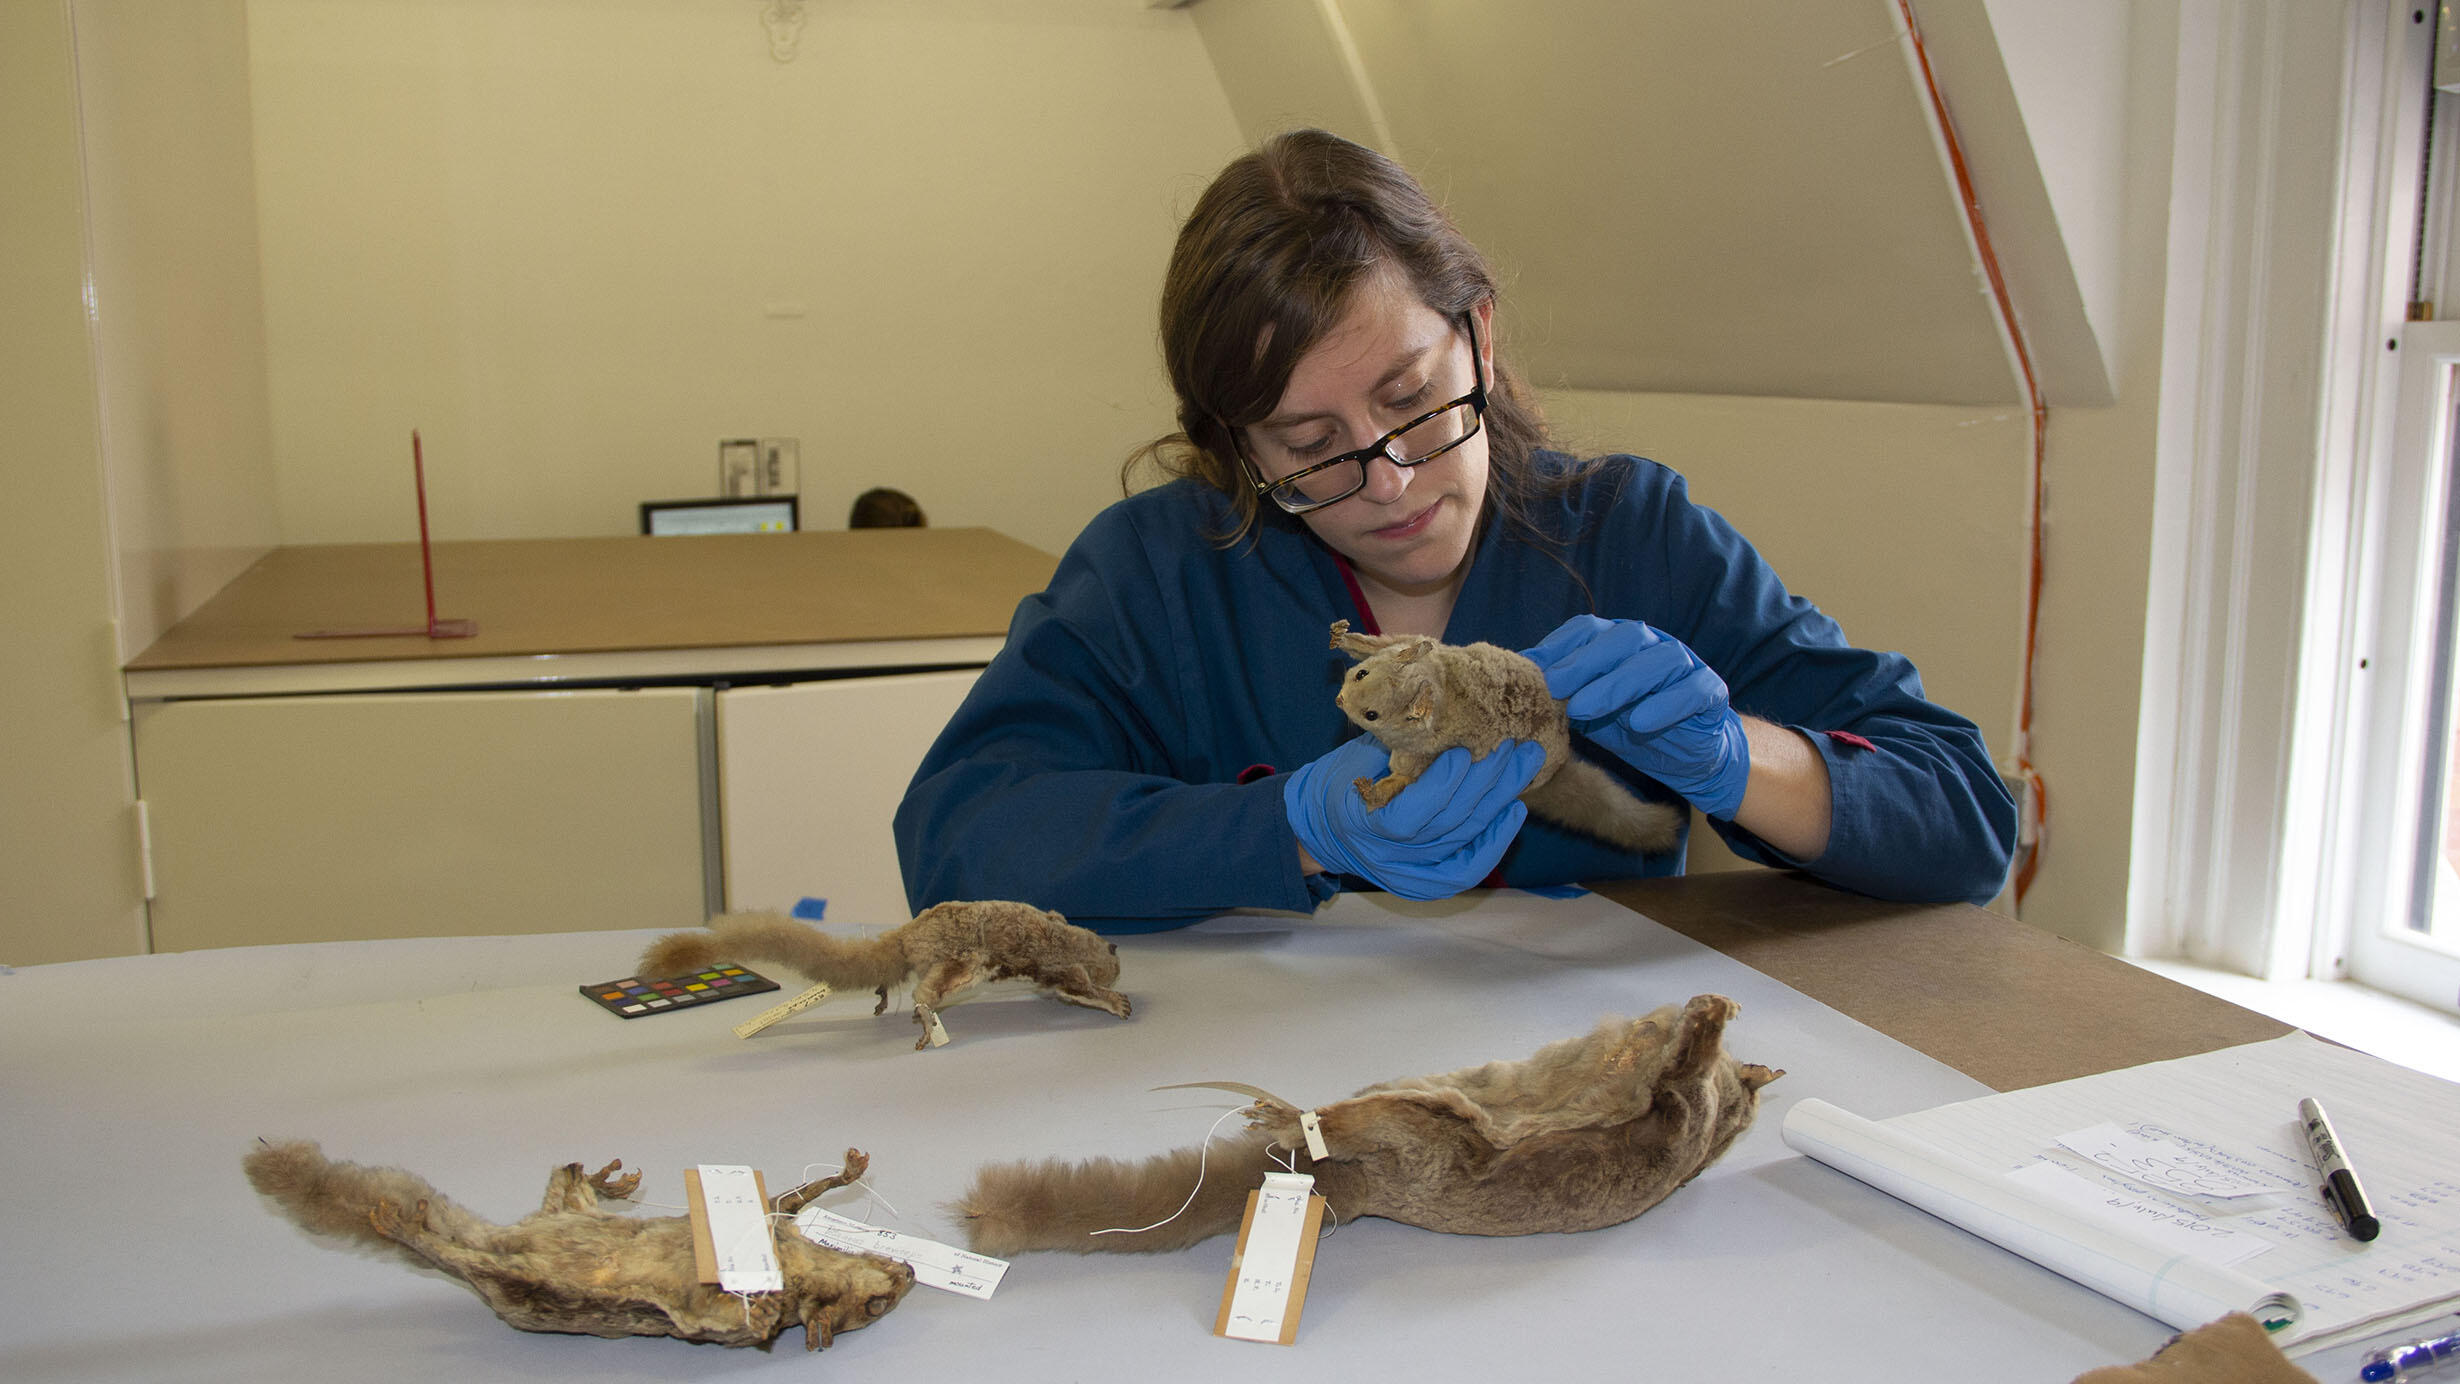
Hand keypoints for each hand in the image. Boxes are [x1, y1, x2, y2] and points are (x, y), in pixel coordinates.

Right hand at [1283, 736, 1543, 899]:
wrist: (1323, 825)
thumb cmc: (1342, 780)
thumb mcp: (1358, 757)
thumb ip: (1398, 747)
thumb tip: (1444, 712)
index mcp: (1360, 821)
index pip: (1408, 815)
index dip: (1440, 786)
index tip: (1462, 752)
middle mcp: (1386, 856)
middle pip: (1447, 826)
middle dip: (1485, 784)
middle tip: (1512, 747)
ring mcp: (1406, 874)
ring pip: (1463, 840)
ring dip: (1498, 801)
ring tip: (1523, 766)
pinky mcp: (1424, 882)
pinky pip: (1466, 869)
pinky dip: (1494, 842)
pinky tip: (1514, 811)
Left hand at [1524, 615, 1749, 818]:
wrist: (1690, 754)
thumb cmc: (1632, 724)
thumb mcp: (1589, 710)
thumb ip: (1562, 693)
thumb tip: (1516, 683)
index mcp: (1620, 642)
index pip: (1587, 630)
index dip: (1559, 646)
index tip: (1530, 669)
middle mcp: (1652, 644)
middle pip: (1621, 638)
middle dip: (1585, 662)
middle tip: (1554, 687)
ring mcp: (1685, 664)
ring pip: (1658, 660)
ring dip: (1619, 683)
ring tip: (1585, 709)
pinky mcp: (1710, 690)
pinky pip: (1693, 690)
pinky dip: (1667, 703)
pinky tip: (1640, 722)